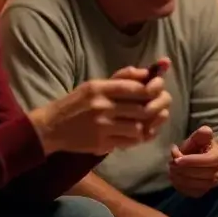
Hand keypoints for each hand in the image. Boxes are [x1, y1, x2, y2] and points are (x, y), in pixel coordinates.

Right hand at [29, 65, 172, 154]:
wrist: (52, 127)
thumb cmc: (77, 103)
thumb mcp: (95, 84)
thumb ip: (122, 77)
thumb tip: (148, 71)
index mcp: (100, 88)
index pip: (137, 88)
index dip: (155, 88)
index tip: (160, 87)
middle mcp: (101, 107)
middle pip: (143, 109)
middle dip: (159, 106)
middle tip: (165, 104)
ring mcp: (102, 128)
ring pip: (139, 127)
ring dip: (150, 123)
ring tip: (155, 118)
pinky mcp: (101, 144)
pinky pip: (130, 142)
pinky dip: (140, 137)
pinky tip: (142, 131)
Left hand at [168, 126, 217, 197]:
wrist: (198, 160)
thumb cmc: (196, 148)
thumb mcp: (197, 138)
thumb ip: (200, 135)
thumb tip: (206, 131)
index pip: (209, 160)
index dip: (192, 161)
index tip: (177, 160)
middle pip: (202, 174)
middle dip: (184, 170)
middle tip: (171, 164)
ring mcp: (212, 184)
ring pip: (196, 184)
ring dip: (180, 178)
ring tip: (171, 170)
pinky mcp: (203, 192)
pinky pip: (191, 192)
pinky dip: (180, 185)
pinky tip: (175, 177)